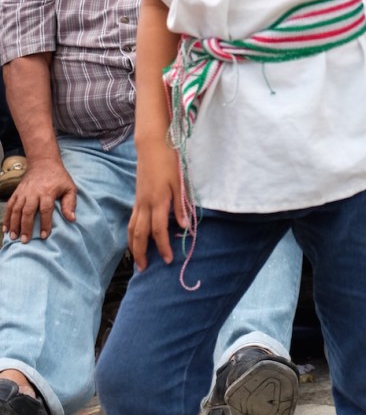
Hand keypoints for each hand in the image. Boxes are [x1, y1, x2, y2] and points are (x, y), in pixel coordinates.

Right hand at [3, 157, 76, 241]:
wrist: (44, 162)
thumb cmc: (59, 178)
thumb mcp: (69, 187)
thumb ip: (70, 203)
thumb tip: (72, 219)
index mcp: (48, 191)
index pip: (45, 210)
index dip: (44, 223)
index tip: (43, 236)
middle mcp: (34, 192)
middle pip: (28, 211)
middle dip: (26, 227)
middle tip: (25, 240)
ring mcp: (24, 192)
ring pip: (16, 209)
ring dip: (14, 224)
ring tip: (13, 237)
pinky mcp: (17, 192)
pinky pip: (10, 205)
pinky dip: (6, 217)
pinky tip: (5, 228)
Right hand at [128, 140, 186, 268]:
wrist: (151, 145)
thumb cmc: (168, 161)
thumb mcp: (179, 182)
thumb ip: (181, 205)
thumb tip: (184, 226)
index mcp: (157, 201)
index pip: (158, 231)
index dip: (163, 247)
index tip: (168, 260)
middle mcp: (144, 204)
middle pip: (139, 234)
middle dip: (141, 253)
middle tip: (144, 269)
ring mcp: (138, 201)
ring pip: (131, 228)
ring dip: (133, 246)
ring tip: (136, 259)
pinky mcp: (136, 198)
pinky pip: (131, 220)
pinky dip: (132, 233)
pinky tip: (135, 238)